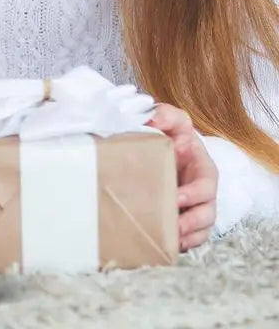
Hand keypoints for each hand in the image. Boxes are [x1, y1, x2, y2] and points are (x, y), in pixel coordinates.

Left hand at [148, 103, 217, 250]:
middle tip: (173, 225)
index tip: (176, 198)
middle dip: (192, 222)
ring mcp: (193, 205)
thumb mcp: (170, 119)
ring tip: (170, 240)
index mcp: (203, 168)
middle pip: (207, 213)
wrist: (157, 143)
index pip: (207, 185)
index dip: (195, 194)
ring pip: (200, 228)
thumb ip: (165, 115)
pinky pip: (190, 236)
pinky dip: (182, 243)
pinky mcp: (183, 215)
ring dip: (187, 236)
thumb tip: (153, 118)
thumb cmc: (169, 132)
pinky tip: (167, 244)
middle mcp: (202, 190)